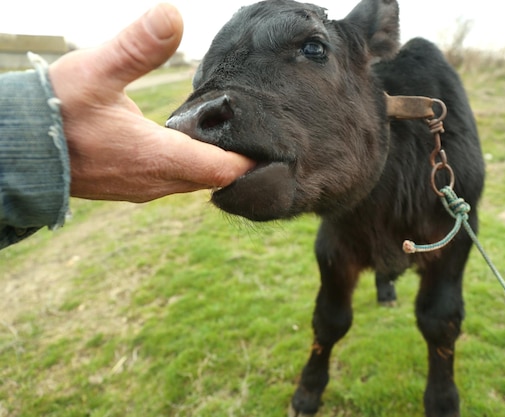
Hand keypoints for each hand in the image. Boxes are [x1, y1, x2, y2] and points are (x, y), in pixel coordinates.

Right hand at [48, 3, 254, 201]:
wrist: (13, 149)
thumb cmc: (52, 111)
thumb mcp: (95, 71)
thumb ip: (136, 47)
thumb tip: (173, 16)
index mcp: (156, 157)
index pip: (222, 169)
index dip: (249, 159)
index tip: (270, 143)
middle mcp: (154, 182)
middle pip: (213, 178)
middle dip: (235, 159)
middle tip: (254, 134)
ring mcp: (140, 188)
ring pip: (191, 180)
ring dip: (211, 163)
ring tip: (226, 136)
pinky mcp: (128, 186)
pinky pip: (170, 181)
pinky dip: (187, 166)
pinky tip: (187, 144)